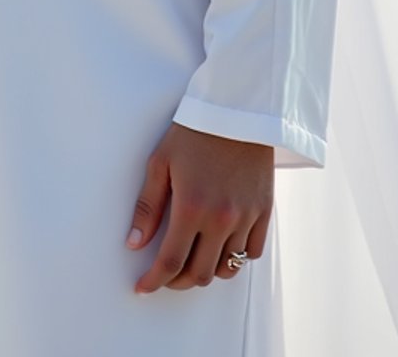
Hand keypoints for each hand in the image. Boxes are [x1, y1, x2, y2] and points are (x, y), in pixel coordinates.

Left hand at [126, 123, 272, 293]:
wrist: (237, 110)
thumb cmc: (193, 133)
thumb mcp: (160, 163)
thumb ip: (147, 206)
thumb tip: (133, 243)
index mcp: (191, 207)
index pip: (170, 262)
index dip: (154, 281)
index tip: (143, 287)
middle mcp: (221, 219)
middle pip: (199, 273)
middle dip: (177, 282)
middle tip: (165, 275)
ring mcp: (245, 217)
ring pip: (226, 269)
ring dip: (206, 272)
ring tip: (193, 261)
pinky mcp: (264, 211)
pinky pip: (252, 253)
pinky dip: (235, 258)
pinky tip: (221, 248)